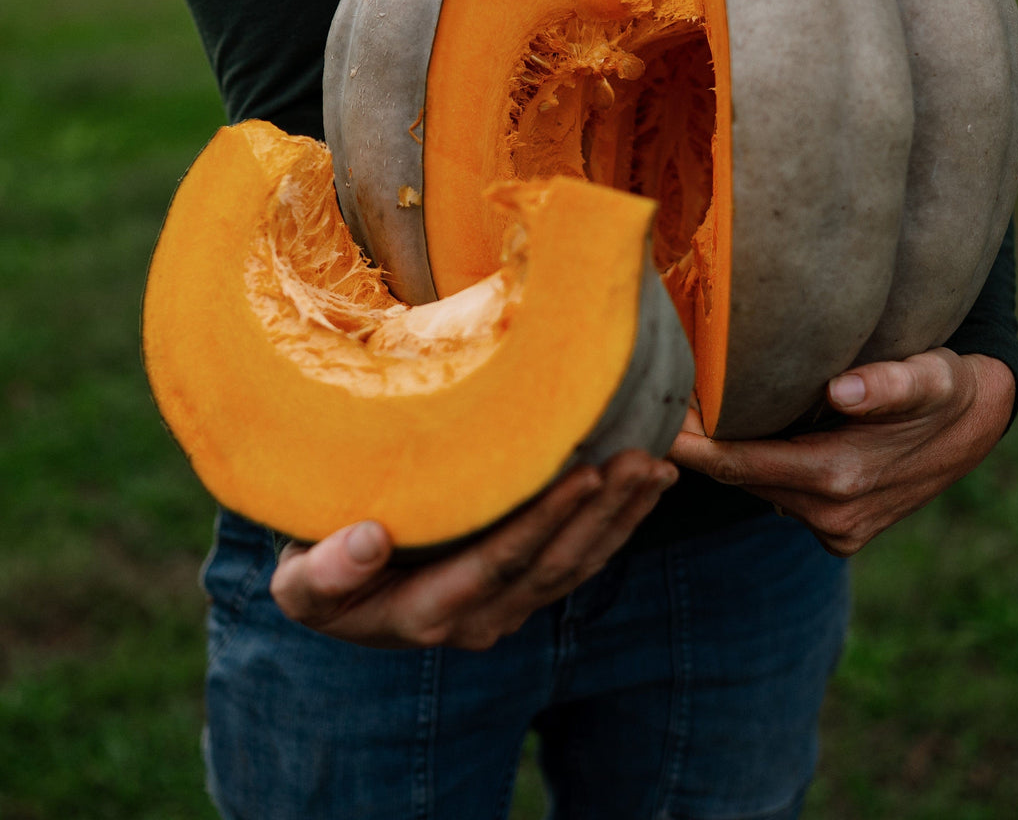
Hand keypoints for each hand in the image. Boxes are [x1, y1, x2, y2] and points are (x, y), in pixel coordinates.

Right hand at [269, 450, 676, 650]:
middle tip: (642, 460)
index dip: (546, 520)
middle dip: (603, 512)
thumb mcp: (300, 581)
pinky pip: (580, 563)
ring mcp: (508, 607)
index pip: (501, 562)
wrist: (336, 589)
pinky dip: (617, 526)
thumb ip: (326, 573)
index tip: (587, 473)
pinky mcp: (524, 590)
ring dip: (621, 517)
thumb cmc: (319, 572)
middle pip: (554, 564)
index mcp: (429, 612)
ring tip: (656, 468)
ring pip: (577, 565)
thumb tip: (370, 541)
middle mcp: (480, 617)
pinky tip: (645, 489)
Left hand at [669, 350, 1013, 556]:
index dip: (688, 443)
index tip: (649, 416)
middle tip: (653, 401)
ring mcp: (835, 532)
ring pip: (755, 488)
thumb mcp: (930, 375)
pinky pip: (778, 496)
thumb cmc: (945, 388)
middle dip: (694, 446)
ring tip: (683, 412)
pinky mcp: (840, 533)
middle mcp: (831, 515)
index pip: (737, 464)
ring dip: (723, 457)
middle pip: (737, 477)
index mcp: (839, 478)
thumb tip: (843, 390)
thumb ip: (889, 383)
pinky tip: (738, 433)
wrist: (978, 427)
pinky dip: (756, 469)